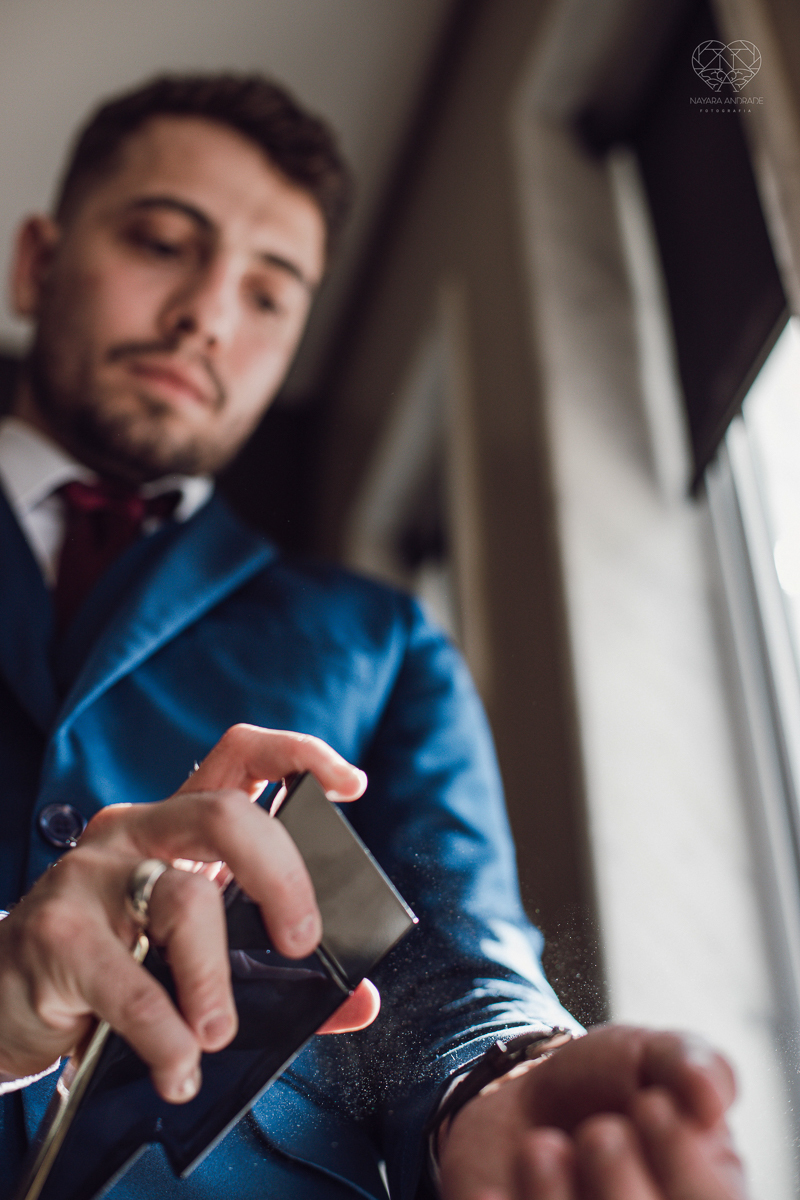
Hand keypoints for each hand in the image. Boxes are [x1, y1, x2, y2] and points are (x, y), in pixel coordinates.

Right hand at [0, 724, 379, 1102]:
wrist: (3, 999)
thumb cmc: (113, 967)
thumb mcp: (196, 956)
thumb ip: (279, 975)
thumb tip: (360, 1000)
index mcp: (178, 826)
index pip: (239, 756)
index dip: (298, 755)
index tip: (351, 785)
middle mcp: (137, 832)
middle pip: (224, 814)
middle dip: (282, 875)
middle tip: (302, 941)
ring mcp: (91, 876)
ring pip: (182, 900)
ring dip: (215, 978)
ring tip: (218, 1032)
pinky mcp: (56, 934)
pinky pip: (129, 984)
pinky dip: (165, 1035)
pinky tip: (177, 1068)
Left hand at [438, 1025, 746, 1198]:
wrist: (522, 1098)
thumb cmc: (605, 1082)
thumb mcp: (653, 1055)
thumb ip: (693, 1064)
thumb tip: (708, 1100)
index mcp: (707, 1197)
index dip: (681, 1160)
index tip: (649, 1104)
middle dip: (620, 1184)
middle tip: (597, 1131)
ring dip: (556, 1198)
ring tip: (540, 1147)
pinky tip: (493, 1188)